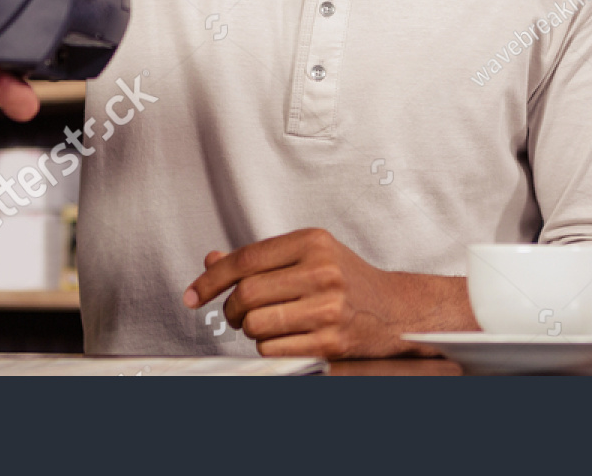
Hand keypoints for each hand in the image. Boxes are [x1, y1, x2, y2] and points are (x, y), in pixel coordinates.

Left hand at [182, 228, 474, 358]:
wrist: (398, 310)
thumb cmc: (350, 280)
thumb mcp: (308, 256)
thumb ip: (261, 258)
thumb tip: (212, 261)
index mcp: (313, 242)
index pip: (245, 259)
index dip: (211, 280)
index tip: (193, 295)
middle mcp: (322, 271)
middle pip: (246, 294)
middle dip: (231, 310)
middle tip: (235, 314)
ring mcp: (328, 307)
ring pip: (256, 324)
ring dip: (249, 330)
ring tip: (264, 324)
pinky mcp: (331, 340)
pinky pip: (274, 349)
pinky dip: (268, 347)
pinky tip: (284, 338)